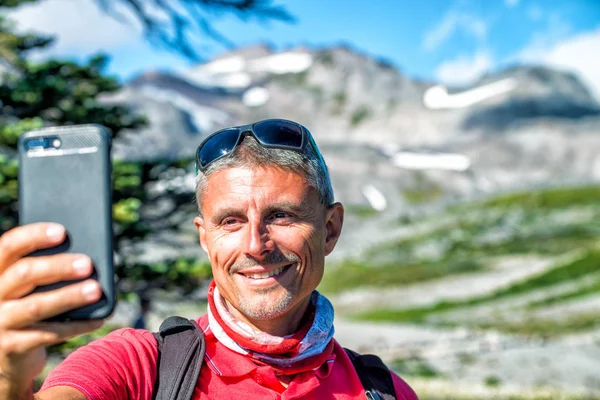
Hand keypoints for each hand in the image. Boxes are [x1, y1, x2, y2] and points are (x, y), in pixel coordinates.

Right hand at [0, 223, 102, 399]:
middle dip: (58, 266)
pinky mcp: (12, 347)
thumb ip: (46, 271)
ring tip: (96, 289)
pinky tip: (98, 319)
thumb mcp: (27, 288)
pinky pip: (49, 334)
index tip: (62, 231)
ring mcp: (0, 323)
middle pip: (24, 274)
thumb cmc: (26, 309)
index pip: (8, 246)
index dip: (34, 236)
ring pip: (36, 306)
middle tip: (88, 263)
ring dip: (69, 296)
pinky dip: (77, 325)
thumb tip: (87, 256)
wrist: (7, 357)